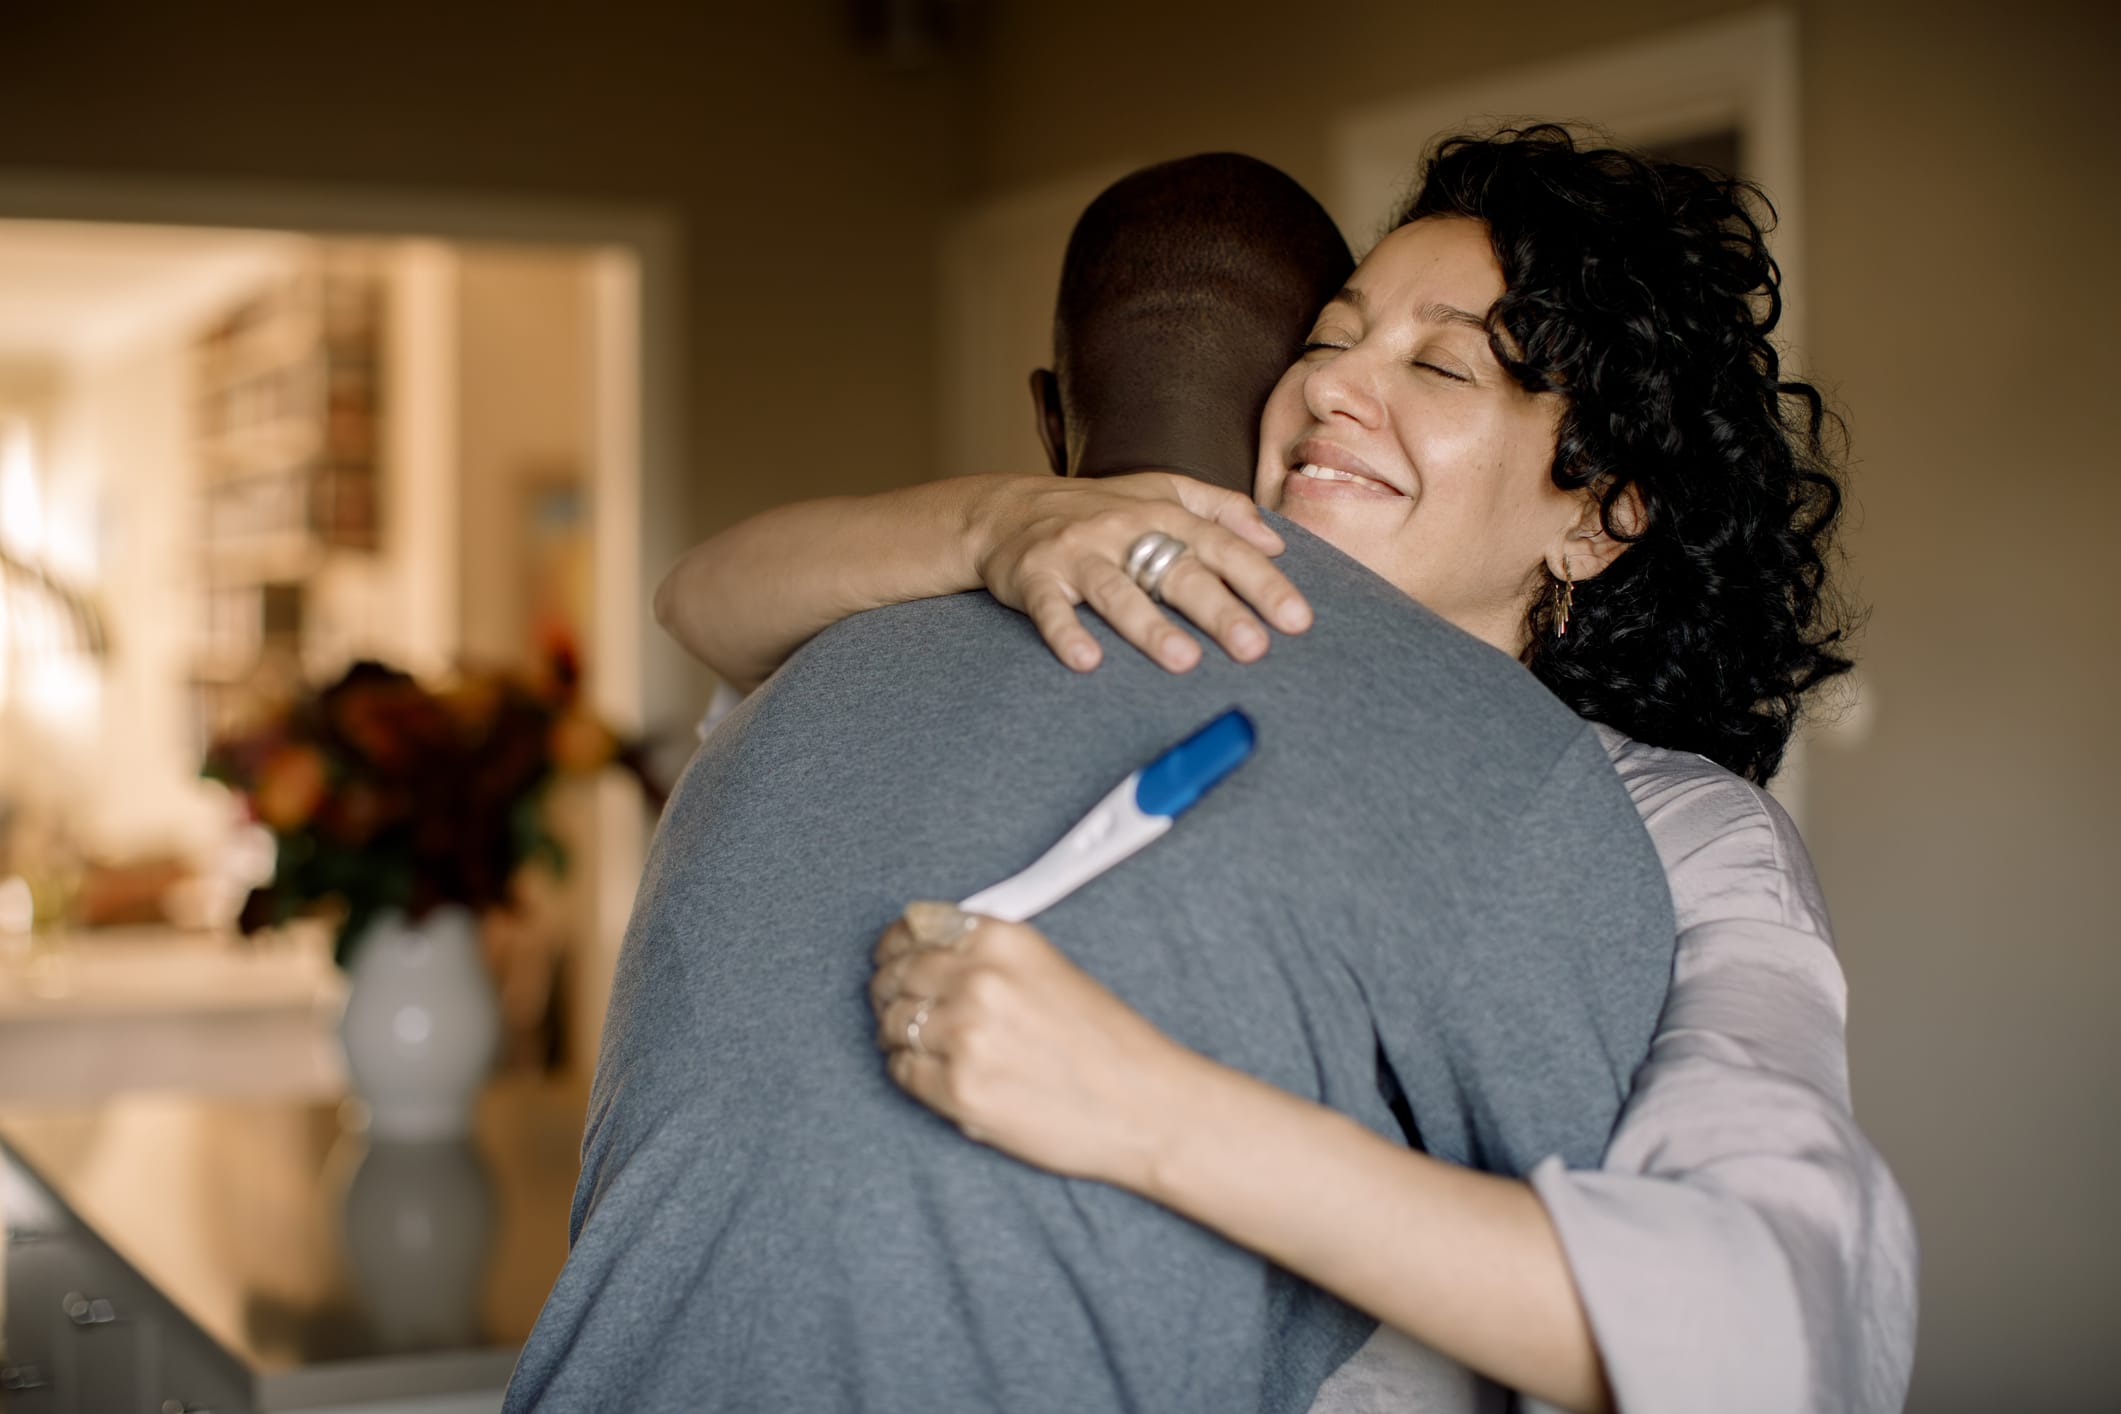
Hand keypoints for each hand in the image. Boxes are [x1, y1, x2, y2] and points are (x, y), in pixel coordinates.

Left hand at [870, 901, 1193, 1186]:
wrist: (1146, 1105)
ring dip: (897, 1036)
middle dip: (888, 993)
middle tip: (897, 1008)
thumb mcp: (1048, 967)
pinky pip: (901, 1074)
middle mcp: (978, 980)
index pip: (914, 927)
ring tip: (923, 1048)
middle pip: (894, 976)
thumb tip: (920, 948)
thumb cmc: (1107, 1042)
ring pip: (890, 1026)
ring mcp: (964, 1037)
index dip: (894, 945)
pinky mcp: (959, 1091)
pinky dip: (910, 1074)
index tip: (890, 958)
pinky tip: (938, 1076)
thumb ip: (985, 953)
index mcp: (1002, 941)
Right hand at [971, 473, 1312, 672]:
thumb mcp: (1159, 493)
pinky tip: (1087, 661)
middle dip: (1219, 609)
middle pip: (1178, 570)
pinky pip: (1050, 607)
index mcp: (1162, 514)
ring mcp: (1077, 553)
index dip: (1262, 582)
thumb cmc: (1096, 509)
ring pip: (1117, 590)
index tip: (1297, 620)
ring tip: (1183, 661)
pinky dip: (1066, 633)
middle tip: (1254, 648)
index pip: (1222, 547)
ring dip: (1149, 625)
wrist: (1005, 510)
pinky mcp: (1034, 577)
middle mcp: (1123, 530)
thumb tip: (1274, 541)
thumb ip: (1219, 509)